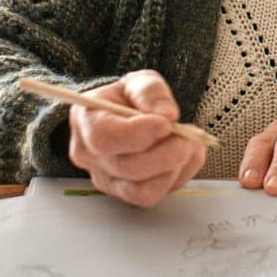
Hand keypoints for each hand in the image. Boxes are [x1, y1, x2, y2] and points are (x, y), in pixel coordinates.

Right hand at [67, 69, 206, 207]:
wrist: (127, 118)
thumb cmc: (128, 99)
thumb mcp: (139, 82)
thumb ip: (151, 91)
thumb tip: (167, 114)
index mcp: (87, 120)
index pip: (104, 137)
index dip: (137, 133)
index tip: (165, 124)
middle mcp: (90, 156)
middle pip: (126, 168)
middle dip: (164, 154)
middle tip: (187, 137)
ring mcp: (107, 179)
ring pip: (142, 191)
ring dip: (174, 169)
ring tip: (189, 143)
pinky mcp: (127, 194)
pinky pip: (156, 194)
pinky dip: (178, 177)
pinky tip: (187, 156)